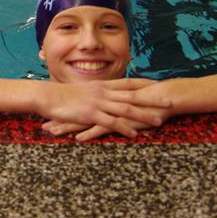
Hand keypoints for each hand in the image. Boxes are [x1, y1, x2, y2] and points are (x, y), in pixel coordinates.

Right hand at [36, 78, 170, 137]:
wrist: (46, 96)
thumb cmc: (61, 95)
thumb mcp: (82, 90)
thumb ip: (94, 93)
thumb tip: (103, 96)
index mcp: (102, 85)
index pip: (128, 83)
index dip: (145, 84)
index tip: (159, 84)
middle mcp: (103, 92)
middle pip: (132, 95)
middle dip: (152, 99)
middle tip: (170, 102)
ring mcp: (97, 102)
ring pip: (125, 108)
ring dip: (143, 115)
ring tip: (159, 121)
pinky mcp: (90, 114)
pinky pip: (111, 122)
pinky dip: (124, 127)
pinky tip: (134, 134)